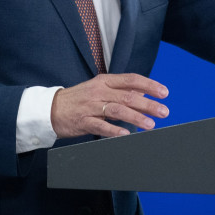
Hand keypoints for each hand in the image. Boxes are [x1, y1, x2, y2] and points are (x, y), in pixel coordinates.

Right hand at [51, 73, 169, 138]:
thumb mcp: (100, 88)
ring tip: (150, 124)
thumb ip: (121, 90)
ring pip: (117, 110)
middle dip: (148, 104)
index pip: (131, 79)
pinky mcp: (83, 121)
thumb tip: (143, 90)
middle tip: (164, 111)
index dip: (149, 85)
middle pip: (127, 96)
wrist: (50, 109)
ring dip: (136, 117)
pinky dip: (114, 131)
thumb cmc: (79, 99)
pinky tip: (126, 135)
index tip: (164, 92)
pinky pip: (100, 126)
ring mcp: (90, 106)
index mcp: (104, 81)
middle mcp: (99, 91)